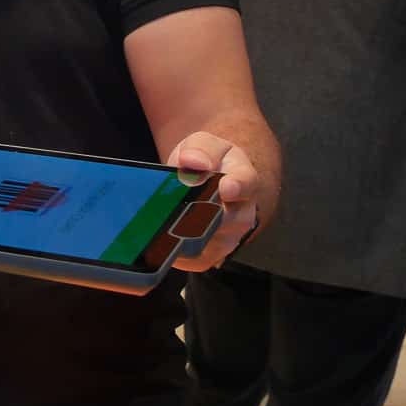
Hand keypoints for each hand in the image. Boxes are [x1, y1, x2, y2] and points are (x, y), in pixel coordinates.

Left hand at [164, 130, 263, 271]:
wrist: (207, 183)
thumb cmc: (207, 162)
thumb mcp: (203, 145)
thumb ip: (201, 149)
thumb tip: (193, 161)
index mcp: (243, 179)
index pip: (245, 183)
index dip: (236, 186)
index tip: (225, 188)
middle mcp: (242, 213)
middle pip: (227, 220)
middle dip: (202, 215)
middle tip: (178, 209)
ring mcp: (228, 238)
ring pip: (209, 244)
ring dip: (185, 235)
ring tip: (164, 224)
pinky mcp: (209, 257)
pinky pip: (192, 260)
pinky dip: (174, 251)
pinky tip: (160, 239)